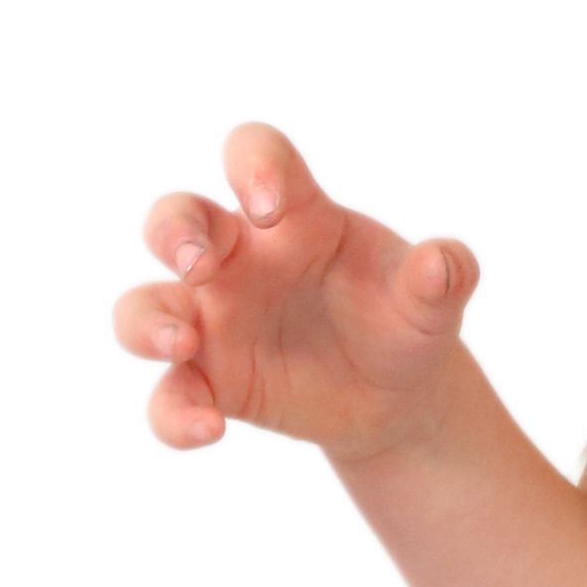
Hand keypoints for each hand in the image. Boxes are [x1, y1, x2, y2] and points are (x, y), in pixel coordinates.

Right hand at [112, 123, 480, 459]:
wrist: (397, 393)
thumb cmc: (401, 318)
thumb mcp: (431, 301)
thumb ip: (443, 276)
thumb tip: (443, 263)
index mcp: (294, 215)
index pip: (255, 156)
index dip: (252, 166)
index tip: (269, 206)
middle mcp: (238, 259)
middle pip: (175, 219)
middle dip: (172, 232)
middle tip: (196, 263)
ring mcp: (214, 320)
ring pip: (142, 306)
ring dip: (146, 321)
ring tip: (182, 342)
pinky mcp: (209, 380)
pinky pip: (169, 396)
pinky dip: (176, 414)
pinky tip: (210, 429)